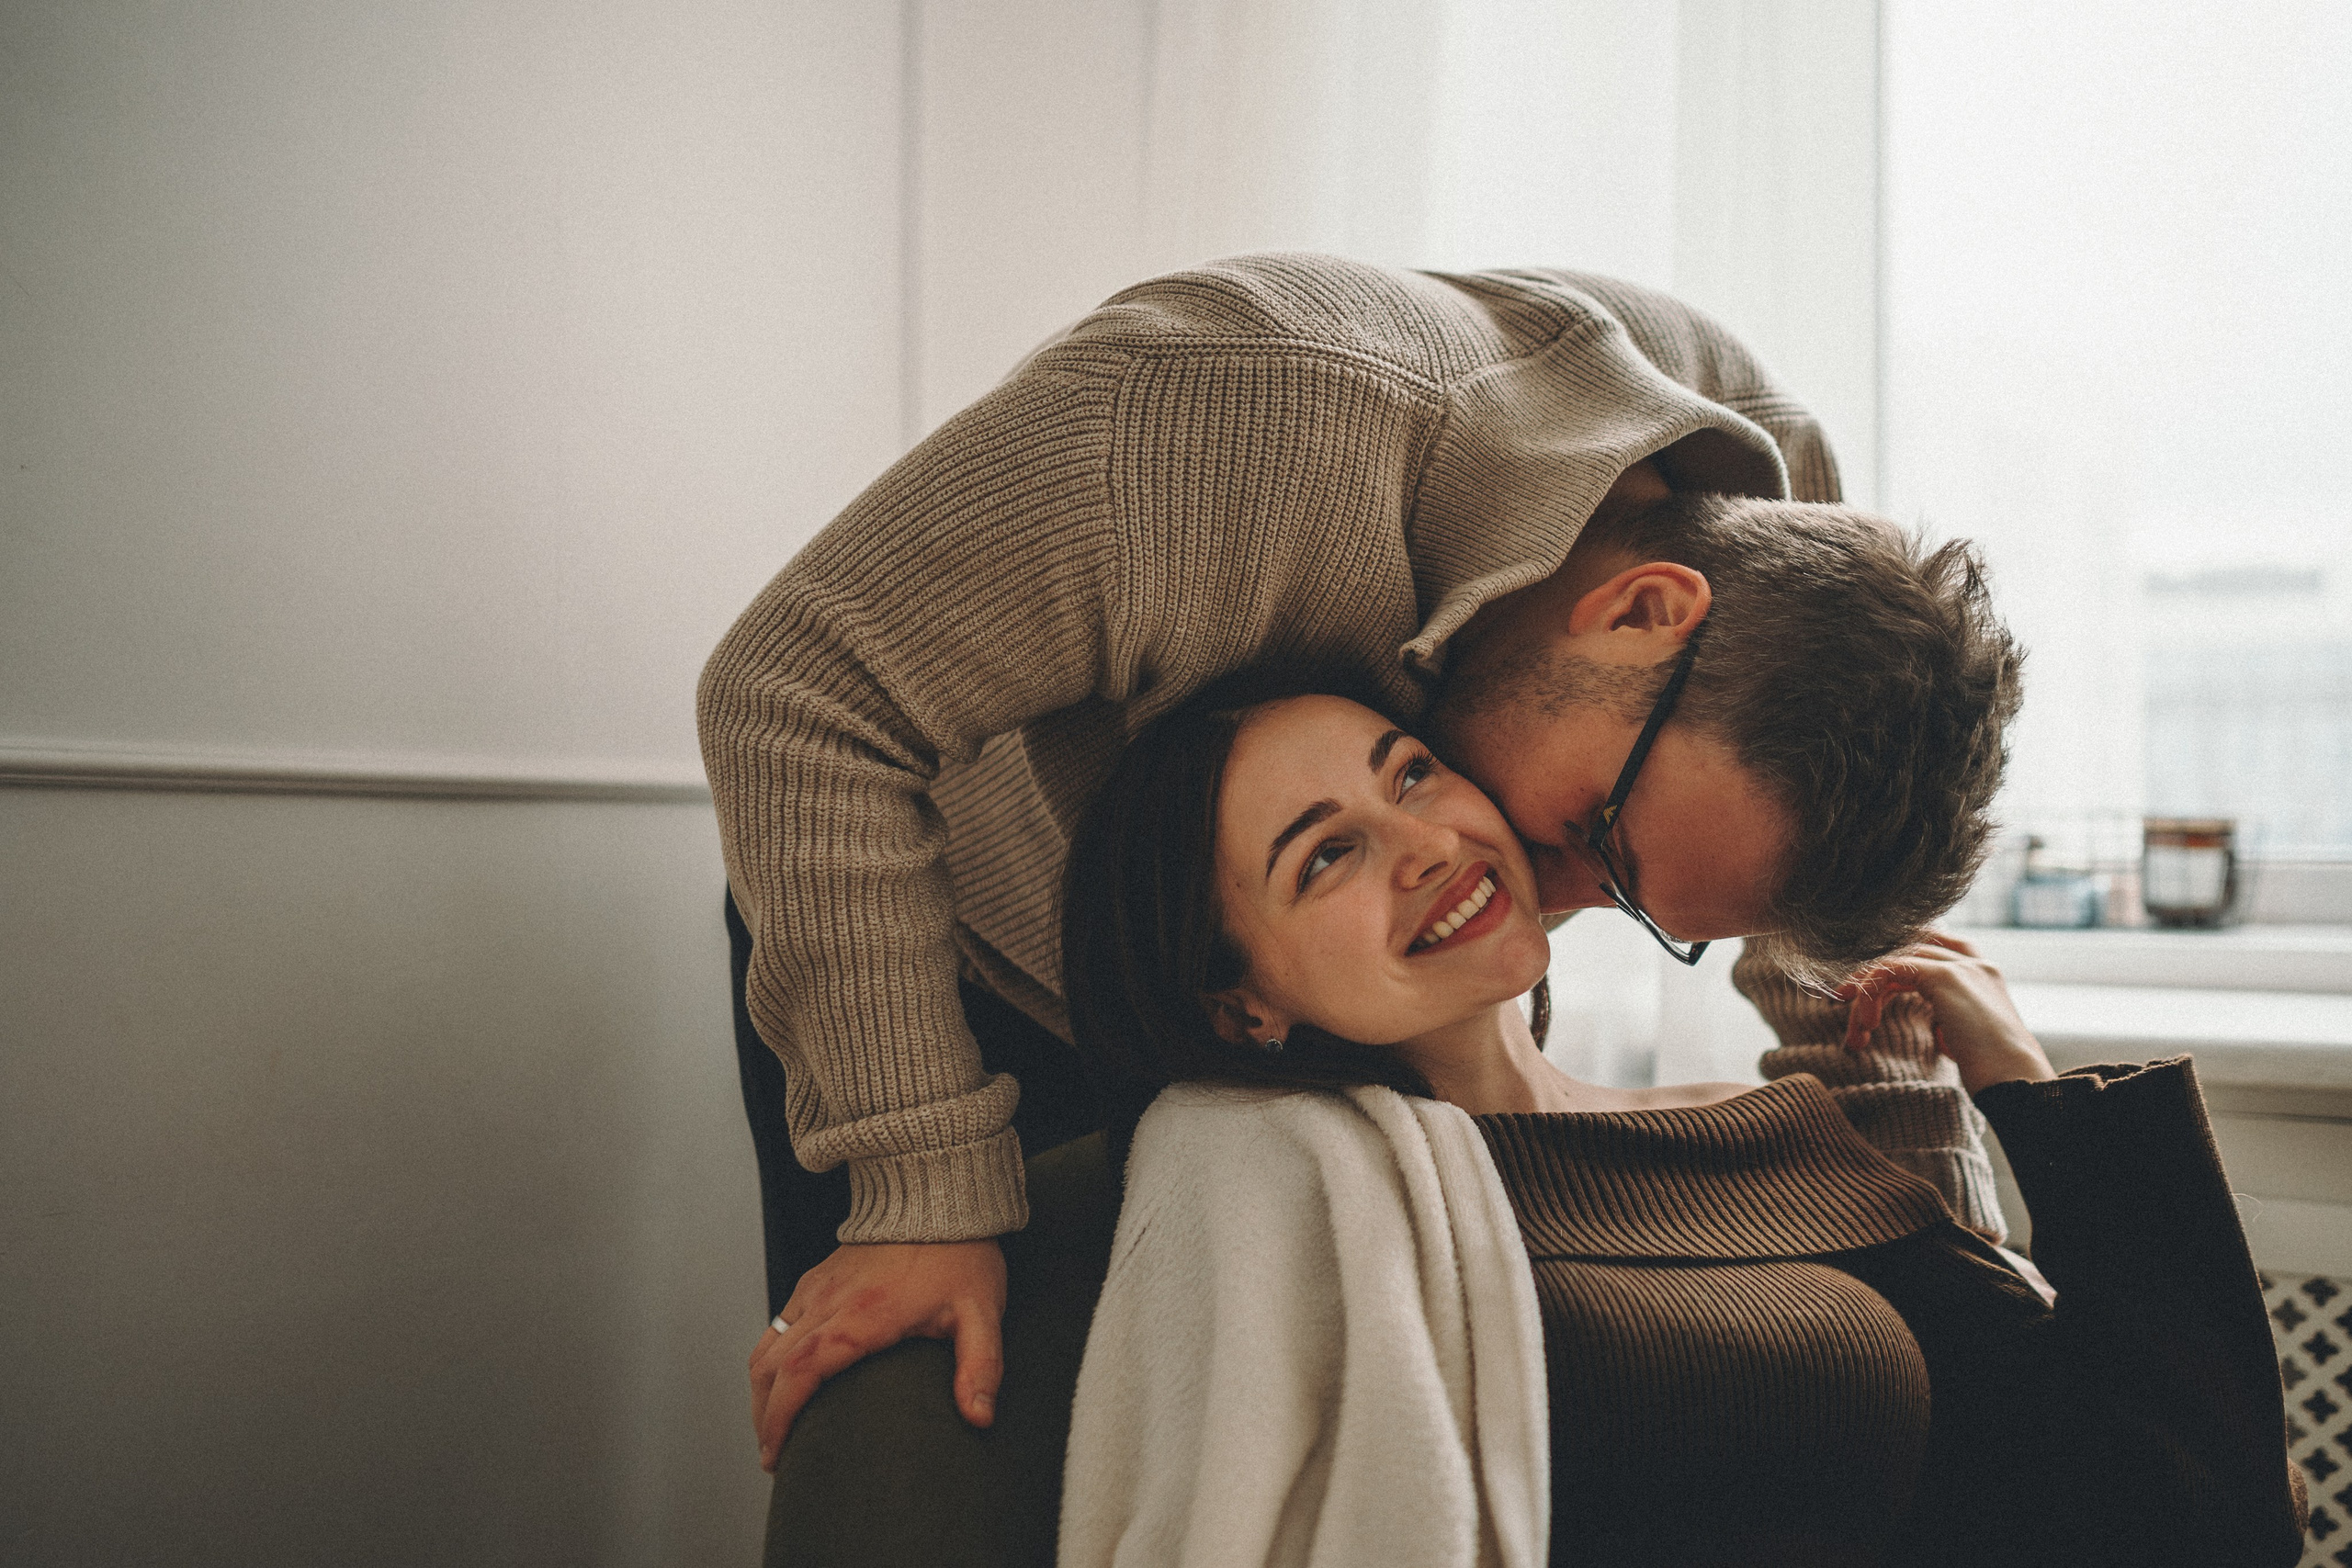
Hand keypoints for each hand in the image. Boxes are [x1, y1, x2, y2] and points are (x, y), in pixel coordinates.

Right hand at [748, 1238, 1007, 1472]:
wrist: (937, 1191)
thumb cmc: (961, 1253)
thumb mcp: (981, 1312)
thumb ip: (981, 1366)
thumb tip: (980, 1417)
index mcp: (863, 1316)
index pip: (801, 1372)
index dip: (780, 1417)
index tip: (776, 1454)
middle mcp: (829, 1301)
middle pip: (772, 1367)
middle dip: (764, 1417)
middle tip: (774, 1457)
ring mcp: (818, 1287)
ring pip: (767, 1345)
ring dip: (761, 1391)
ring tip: (773, 1428)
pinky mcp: (818, 1277)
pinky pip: (778, 1323)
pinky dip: (770, 1360)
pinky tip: (785, 1381)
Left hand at [1837, 930, 2057, 1095]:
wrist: (2019, 1085)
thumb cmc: (1997, 1074)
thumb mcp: (1970, 1040)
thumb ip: (1953, 1023)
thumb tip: (1938, 1029)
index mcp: (1983, 974)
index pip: (1931, 945)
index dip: (1894, 960)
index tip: (1864, 988)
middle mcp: (1974, 963)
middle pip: (1904, 951)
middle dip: (1869, 977)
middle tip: (1841, 999)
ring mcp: (1961, 967)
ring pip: (1892, 962)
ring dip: (1864, 996)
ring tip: (1855, 1037)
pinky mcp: (1945, 978)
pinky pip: (1889, 970)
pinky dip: (1870, 995)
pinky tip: (1868, 1027)